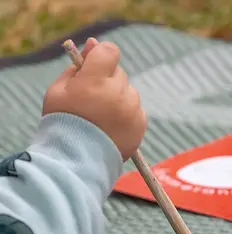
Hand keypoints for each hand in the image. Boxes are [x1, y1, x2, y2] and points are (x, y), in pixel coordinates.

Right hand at [42, 37, 146, 159]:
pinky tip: (111, 127)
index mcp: (95, 80)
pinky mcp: (140, 124)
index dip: (101, 57)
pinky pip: (136, 111)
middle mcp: (118, 92)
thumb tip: (93, 44)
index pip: (110, 51)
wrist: (77, 159)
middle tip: (91, 101)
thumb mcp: (59, 89)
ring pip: (128, 93)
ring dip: (118, 99)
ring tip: (101, 118)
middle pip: (118, 74)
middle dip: (107, 82)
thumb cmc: (63, 122)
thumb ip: (77, 65)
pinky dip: (126, 115)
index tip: (93, 67)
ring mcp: (132, 109)